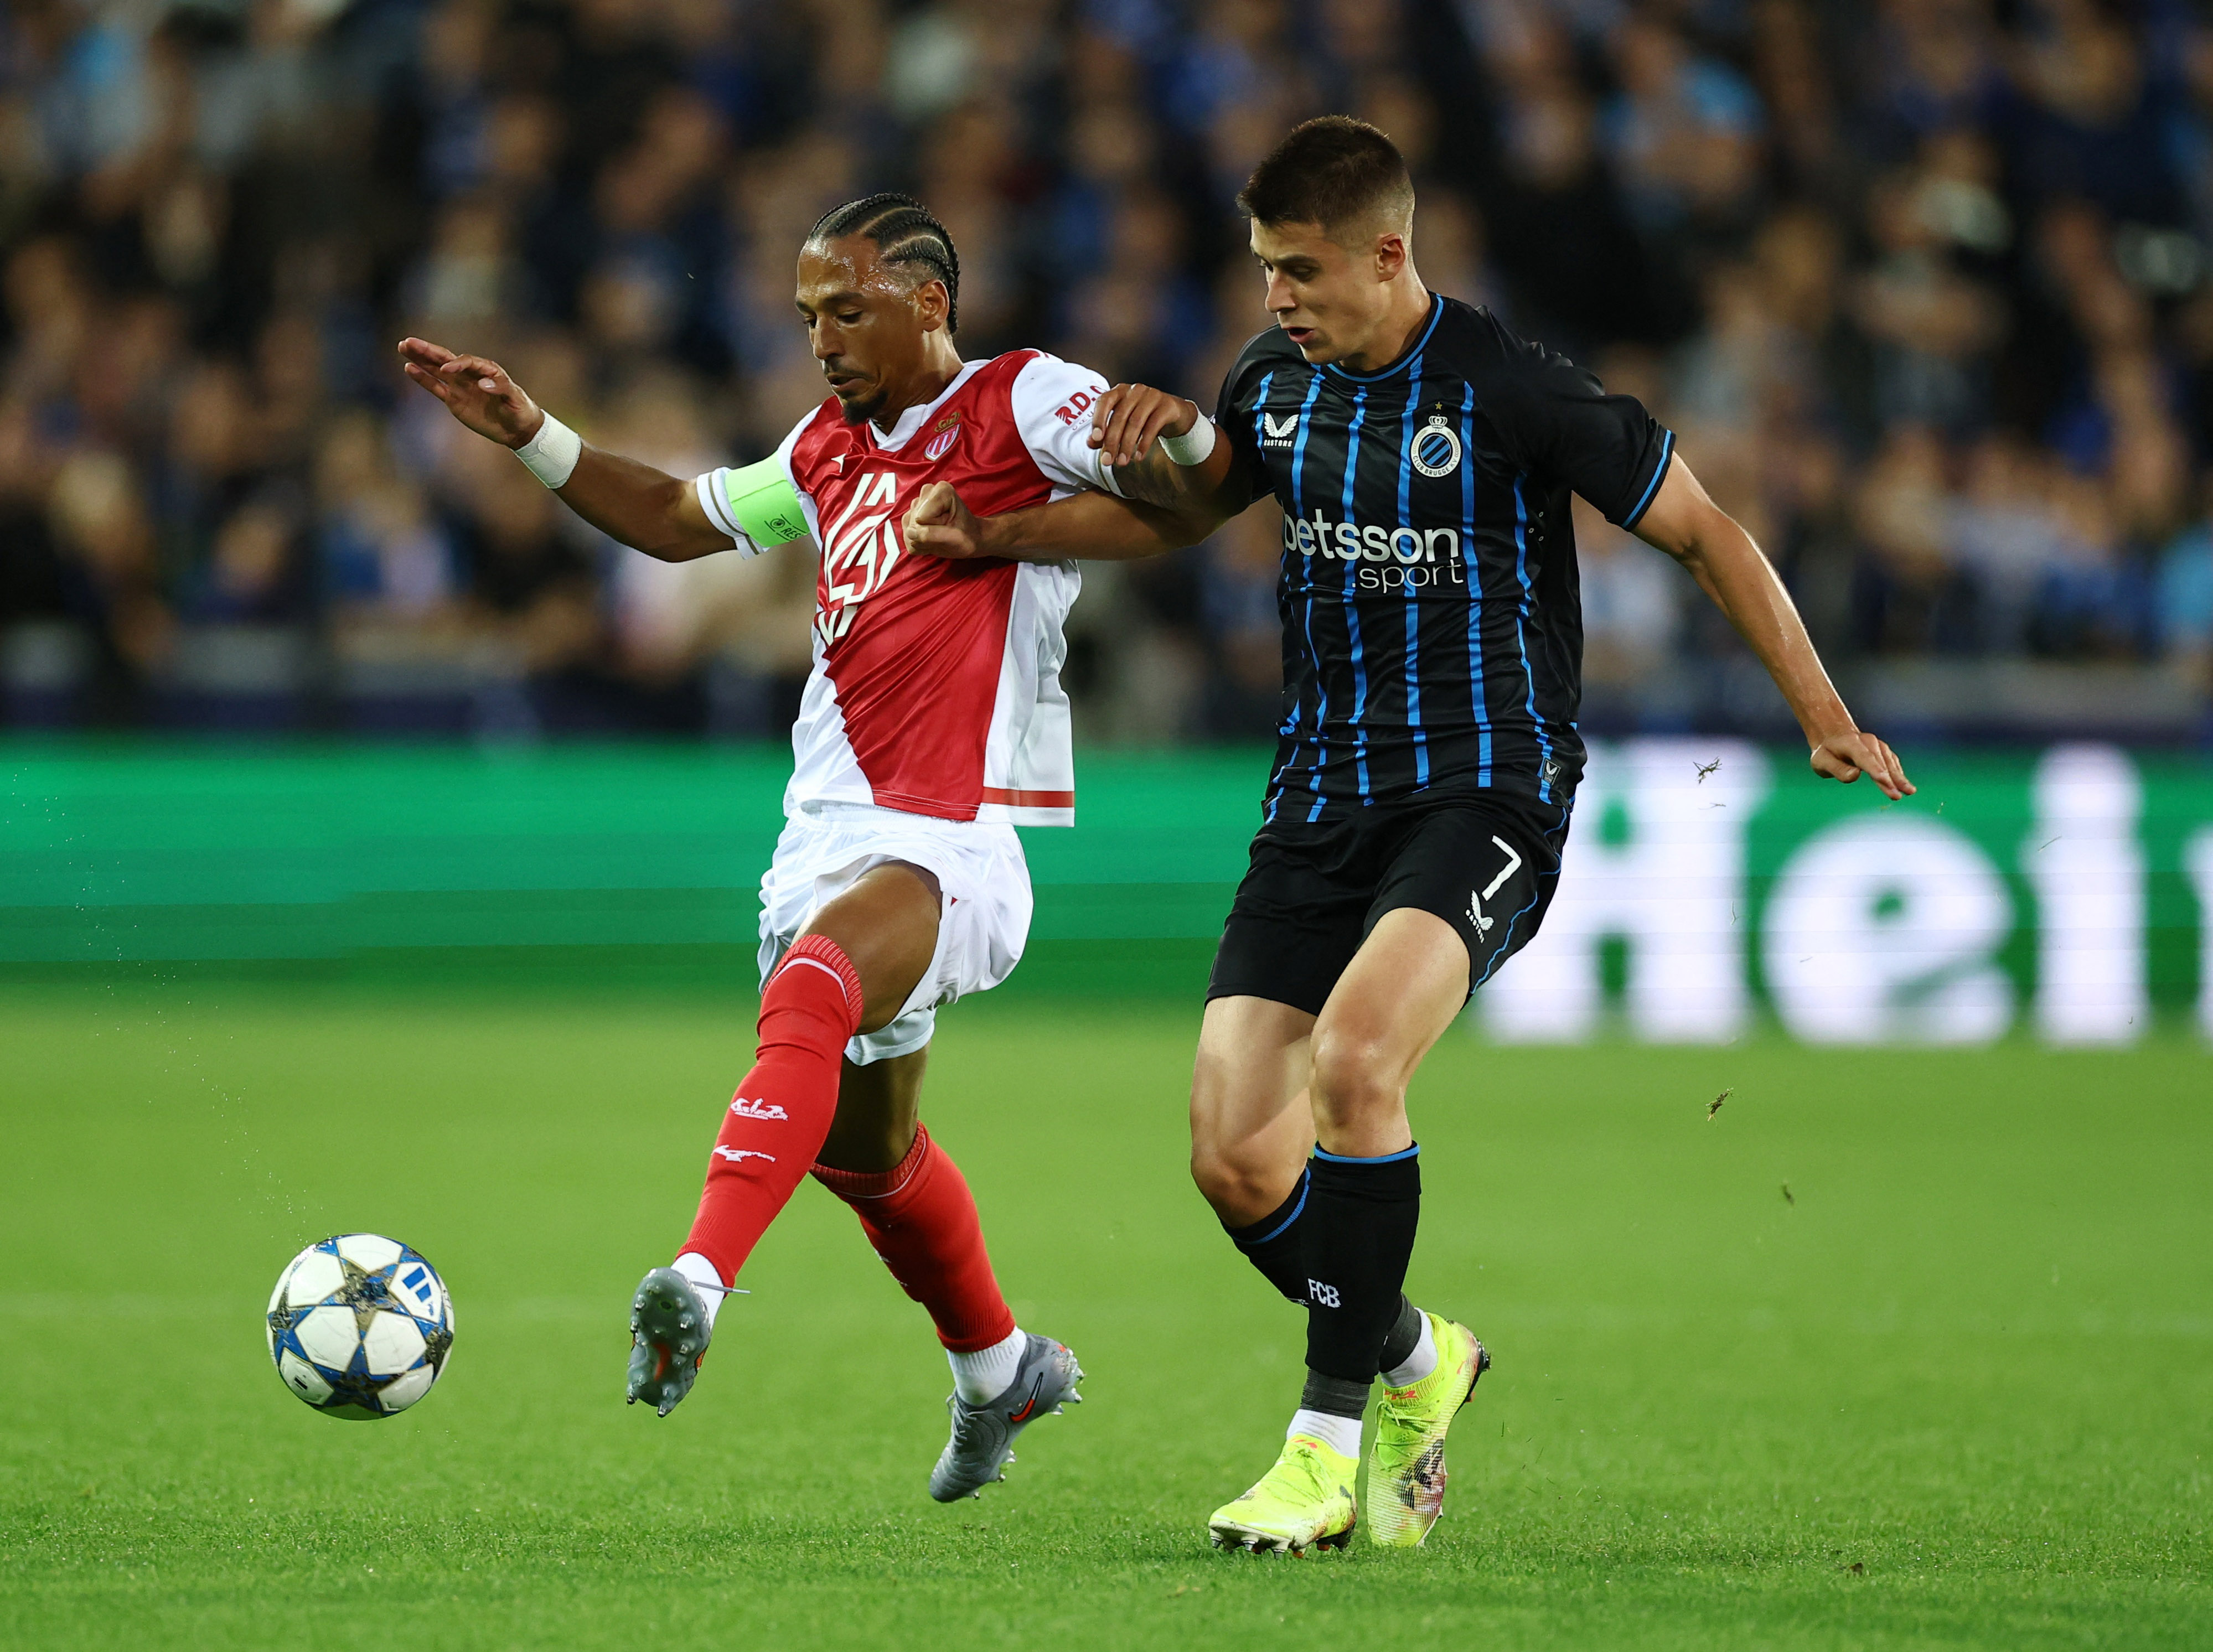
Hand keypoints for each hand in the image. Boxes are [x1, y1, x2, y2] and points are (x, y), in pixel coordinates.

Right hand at [397, 337, 542, 448]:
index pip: (467, 362)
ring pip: (436, 369)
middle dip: (427, 350)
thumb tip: (482, 384)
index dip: (456, 363)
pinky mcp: (453, 399)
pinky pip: (435, 387)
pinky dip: (422, 378)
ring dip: (420, 359)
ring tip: (403, 347)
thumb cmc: (519, 409)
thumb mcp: (516, 398)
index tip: (446, 369)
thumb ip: (501, 388)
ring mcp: (460, 386)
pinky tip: (409, 368)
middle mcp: (470, 375)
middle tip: (409, 342)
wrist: (516, 427)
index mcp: (486, 370)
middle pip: (445, 359)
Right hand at [902, 481, 994, 559]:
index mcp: (941, 491)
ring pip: (908, 530)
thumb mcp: (955, 538)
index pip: (922, 517)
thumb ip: (931, 534)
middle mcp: (927, 494)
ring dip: (923, 541)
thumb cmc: (967, 535)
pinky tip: (932, 540)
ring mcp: (916, 506)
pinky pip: (906, 538)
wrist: (969, 539)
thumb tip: (910, 533)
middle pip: (914, 522)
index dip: (935, 528)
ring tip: (939, 537)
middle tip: (944, 534)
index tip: (950, 527)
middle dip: (928, 534)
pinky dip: (919, 545)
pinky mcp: (910, 519)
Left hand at [1088, 383, 1196, 467]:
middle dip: (1112, 441)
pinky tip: (1138, 457)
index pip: (1105, 401)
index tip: (1096, 439)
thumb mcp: (1123, 425)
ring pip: (1136, 422)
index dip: (1098, 419)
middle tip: (1107, 461)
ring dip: (1127, 445)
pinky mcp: (1167, 405)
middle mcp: (1135, 390)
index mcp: (1120, 391)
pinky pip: (1153, 426)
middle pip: (1120, 416)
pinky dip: (1144, 443)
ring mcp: (1152, 395)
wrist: (1173, 414)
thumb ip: (1105, 433)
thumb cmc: (1143, 418)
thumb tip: (1090, 443)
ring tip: (1122, 462)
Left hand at [1811, 730, 1913, 799]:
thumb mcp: (1821, 761)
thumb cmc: (1826, 752)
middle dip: (1889, 780)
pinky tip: (1904, 785)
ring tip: (1909, 791)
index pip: (1865, 758)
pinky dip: (1898, 774)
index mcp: (1850, 743)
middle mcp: (1868, 742)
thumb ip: (1837, 769)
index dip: (1875, 770)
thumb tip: (1855, 775)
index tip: (1885, 781)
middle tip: (1897, 796)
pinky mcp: (1883, 751)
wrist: (1834, 736)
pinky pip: (1892, 763)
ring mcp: (1877, 745)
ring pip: (1889, 763)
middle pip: (1880, 763)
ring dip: (1899, 778)